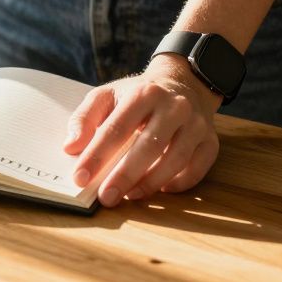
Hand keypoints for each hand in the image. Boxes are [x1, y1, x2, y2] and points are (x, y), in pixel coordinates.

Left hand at [63, 55, 222, 206]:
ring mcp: (196, 124)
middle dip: (125, 175)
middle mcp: (174, 106)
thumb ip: (84, 118)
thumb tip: (70, 147)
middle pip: (149, 145)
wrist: (182, 84)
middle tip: (106, 197)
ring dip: (150, 183)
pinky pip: (197, 169)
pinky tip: (159, 190)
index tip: (80, 177)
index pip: (117, 128)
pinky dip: (178, 184)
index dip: (96, 155)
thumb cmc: (137, 96)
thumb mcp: (106, 96)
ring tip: (128, 196)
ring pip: (175, 159)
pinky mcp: (211, 141)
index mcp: (144, 93)